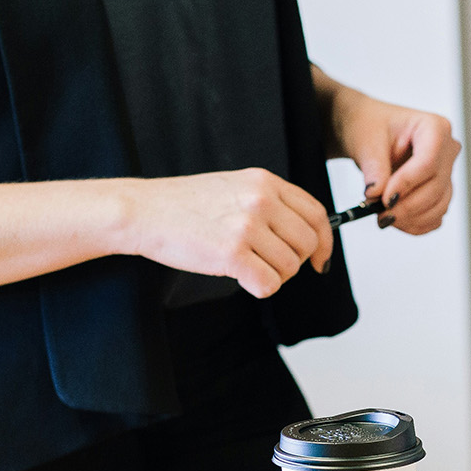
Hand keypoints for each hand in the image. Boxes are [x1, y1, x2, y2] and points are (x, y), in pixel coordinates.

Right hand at [118, 168, 331, 298]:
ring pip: (288, 267)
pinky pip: (268, 284)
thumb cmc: (185, 204)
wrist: (145, 211)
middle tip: (270, 266)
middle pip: (307, 244)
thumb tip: (303, 235)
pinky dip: (258, 288)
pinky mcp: (232, 254)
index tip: (319, 258)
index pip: (316, 214)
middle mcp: (261, 201)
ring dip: (272, 276)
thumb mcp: (235, 187)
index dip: (324, 241)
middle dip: (294, 263)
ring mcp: (247, 226)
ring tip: (247, 267)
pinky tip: (241, 278)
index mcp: (265, 182)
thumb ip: (269, 203)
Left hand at [325, 88, 459, 235]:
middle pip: (436, 186)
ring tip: (384, 217)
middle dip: (407, 206)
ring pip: (439, 205)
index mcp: (434, 127)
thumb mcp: (366, 141)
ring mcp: (446, 172)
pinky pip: (436, 216)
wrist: (368, 134)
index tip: (384, 199)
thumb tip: (376, 194)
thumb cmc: (370, 126)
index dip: (407, 184)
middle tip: (380, 214)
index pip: (428, 161)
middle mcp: (447, 149)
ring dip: (412, 218)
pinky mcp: (440, 192)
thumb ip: (373, 167)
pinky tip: (397, 222)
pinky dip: (417, 224)